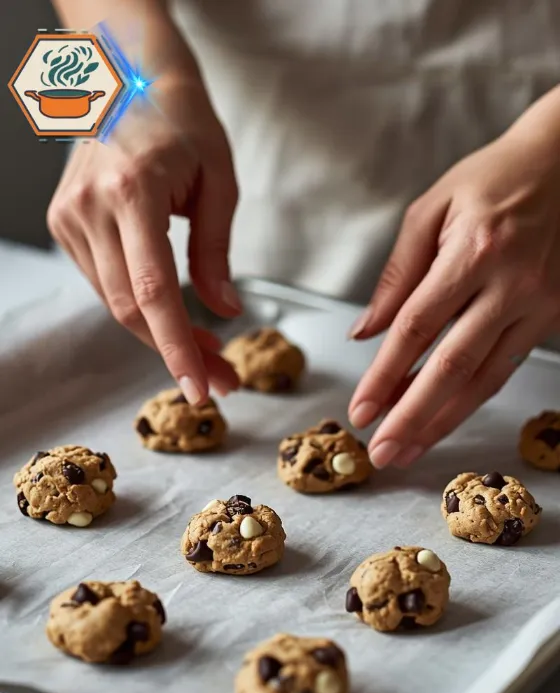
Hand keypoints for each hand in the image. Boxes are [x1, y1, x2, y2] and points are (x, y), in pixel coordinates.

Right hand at [48, 70, 239, 403]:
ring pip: (114, 302)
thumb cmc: (184, 124)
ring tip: (207, 353)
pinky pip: (104, 283)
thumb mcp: (219, 182)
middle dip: (176, 351)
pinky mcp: (64, 223)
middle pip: (129, 307)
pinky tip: (171, 316)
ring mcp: (70, 216)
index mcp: (133, 191)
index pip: (152, 289)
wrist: (129, 81)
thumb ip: (217, 253)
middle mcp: (91, 207)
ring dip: (160, 335)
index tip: (199, 387)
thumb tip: (223, 313)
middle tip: (220, 378)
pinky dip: (139, 307)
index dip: (176, 346)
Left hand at [348, 88, 559, 467]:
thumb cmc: (492, 180)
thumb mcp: (432, 210)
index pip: (416, 328)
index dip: (385, 375)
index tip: (361, 410)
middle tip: (382, 453)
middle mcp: (511, 283)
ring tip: (409, 451)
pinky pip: (506, 368)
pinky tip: (445, 420)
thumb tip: (365, 331)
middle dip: (412, 417)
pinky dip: (471, 400)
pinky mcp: (553, 315)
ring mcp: (538, 303)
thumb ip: (396, 275)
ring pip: (485, 379)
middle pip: (453, 366)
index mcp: (473, 250)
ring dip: (443, 421)